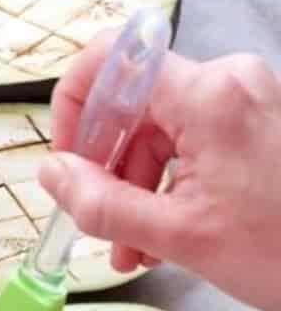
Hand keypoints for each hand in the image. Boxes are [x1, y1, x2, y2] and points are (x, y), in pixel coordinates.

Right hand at [40, 40, 280, 310]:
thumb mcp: (177, 235)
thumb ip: (103, 203)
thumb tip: (52, 175)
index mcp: (209, 96)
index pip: (113, 59)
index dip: (75, 104)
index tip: (67, 157)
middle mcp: (231, 83)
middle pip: (137, 106)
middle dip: (107, 169)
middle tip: (96, 224)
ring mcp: (250, 102)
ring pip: (163, 132)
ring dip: (137, 189)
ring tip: (134, 251)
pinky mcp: (261, 125)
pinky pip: (195, 143)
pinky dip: (171, 185)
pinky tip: (164, 237)